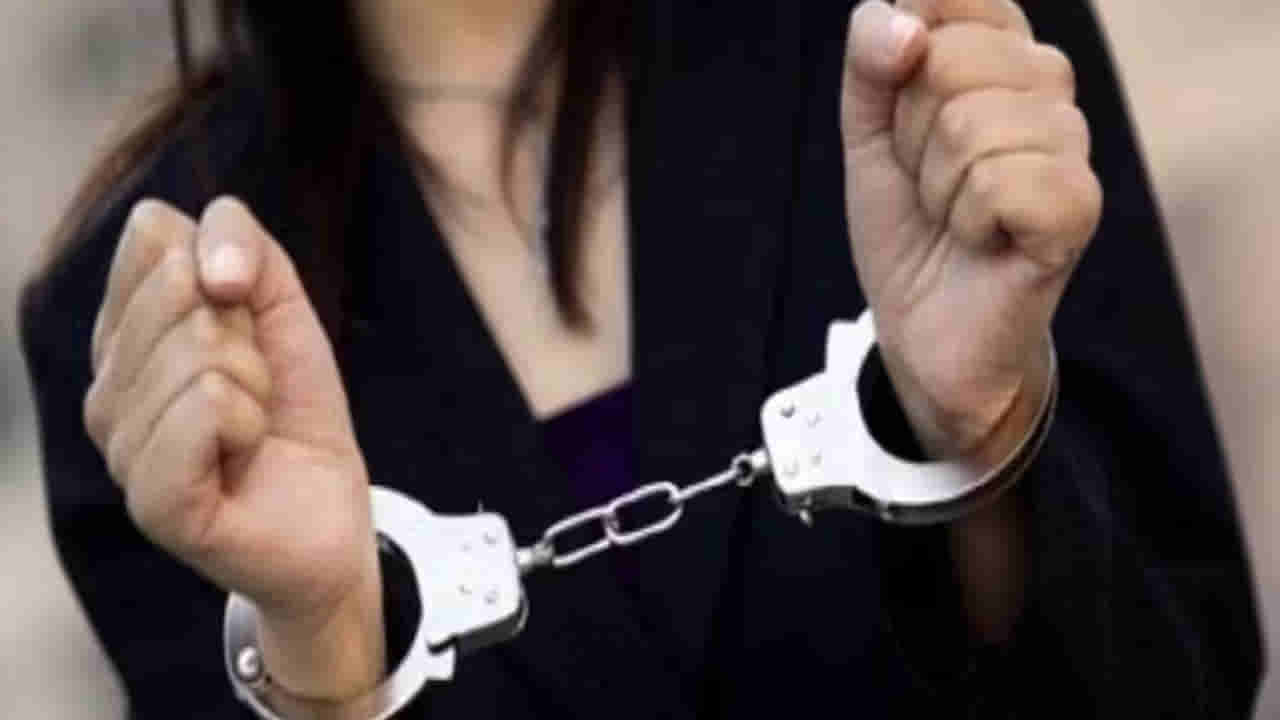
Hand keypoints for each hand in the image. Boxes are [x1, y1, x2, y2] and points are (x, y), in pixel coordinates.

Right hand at [84, 197, 383, 698]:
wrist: (329, 515)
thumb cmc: (295, 413)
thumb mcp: (282, 310)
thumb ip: (243, 247)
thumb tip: (191, 250)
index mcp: (125, 335)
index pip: (157, 236)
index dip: (232, 266)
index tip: (250, 322)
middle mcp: (106, 387)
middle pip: (178, 291)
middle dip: (248, 335)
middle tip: (257, 388)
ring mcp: (120, 445)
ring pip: (200, 351)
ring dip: (256, 387)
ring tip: (252, 431)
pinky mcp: (152, 498)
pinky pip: (208, 408)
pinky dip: (251, 425)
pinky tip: (244, 457)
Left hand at [841, 0, 1100, 460]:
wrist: (923, 328)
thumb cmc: (907, 223)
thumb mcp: (867, 132)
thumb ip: (869, 58)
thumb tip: (903, 24)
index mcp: (1001, 52)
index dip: (900, 60)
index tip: (902, 117)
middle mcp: (1047, 85)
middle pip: (947, 61)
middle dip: (908, 136)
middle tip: (927, 181)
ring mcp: (1071, 144)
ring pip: (968, 125)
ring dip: (933, 186)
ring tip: (951, 215)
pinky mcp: (1078, 207)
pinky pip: (999, 182)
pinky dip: (965, 221)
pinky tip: (981, 241)